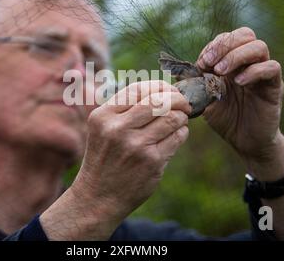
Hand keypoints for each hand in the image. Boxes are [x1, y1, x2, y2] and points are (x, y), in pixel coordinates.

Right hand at [41, 80, 191, 239]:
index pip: (138, 89)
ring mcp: (135, 145)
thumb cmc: (104, 158)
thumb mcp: (102, 129)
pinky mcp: (152, 162)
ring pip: (172, 118)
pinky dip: (182, 132)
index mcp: (103, 116)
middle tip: (184, 102)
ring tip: (180, 119)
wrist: (98, 196)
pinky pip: (177, 137)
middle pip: (158, 100)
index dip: (160, 86)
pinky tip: (177, 134)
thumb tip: (162, 91)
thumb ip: (124, 109)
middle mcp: (117, 128)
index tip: (170, 90)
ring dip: (181, 116)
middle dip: (177, 98)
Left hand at [196, 27, 283, 165]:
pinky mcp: (274, 86)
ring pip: (259, 47)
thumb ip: (195, 83)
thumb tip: (177, 71)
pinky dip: (253, 71)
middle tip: (209, 63)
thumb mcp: (205, 99)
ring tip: (220, 72)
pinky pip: (272, 67)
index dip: (213, 46)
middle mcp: (249, 63)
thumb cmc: (225, 118)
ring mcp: (263, 73)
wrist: (244, 141)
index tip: (200, 64)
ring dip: (236, 56)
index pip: (227, 38)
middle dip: (225, 45)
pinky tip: (238, 82)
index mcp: (232, 62)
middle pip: (246, 34)